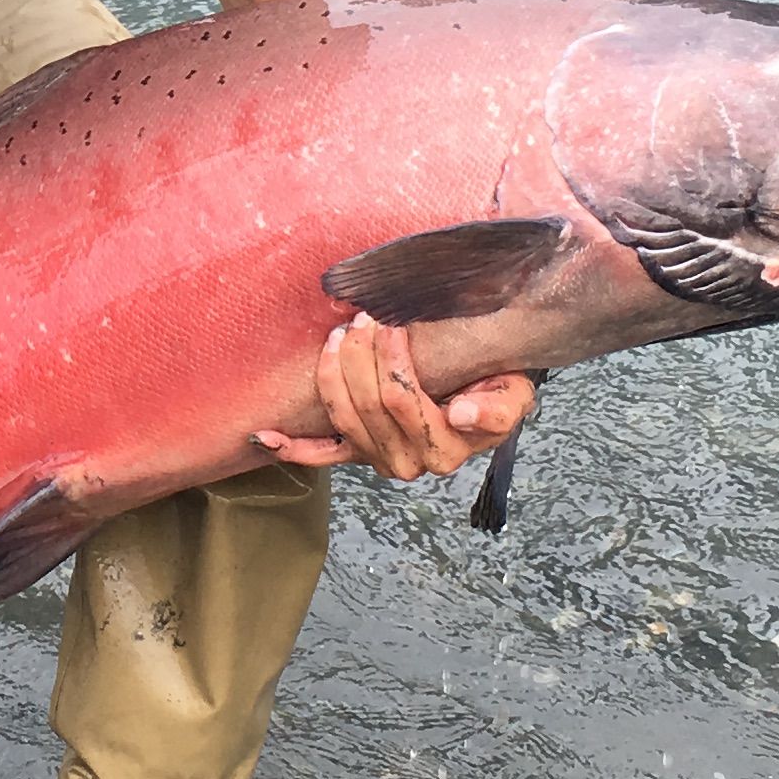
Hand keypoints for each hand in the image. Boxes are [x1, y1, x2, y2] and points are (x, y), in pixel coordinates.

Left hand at [257, 316, 536, 479]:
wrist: (486, 397)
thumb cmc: (497, 390)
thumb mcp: (514, 396)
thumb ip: (496, 409)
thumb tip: (460, 414)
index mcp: (444, 450)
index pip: (400, 396)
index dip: (391, 355)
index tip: (393, 320)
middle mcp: (407, 462)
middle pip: (366, 401)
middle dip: (360, 352)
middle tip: (365, 316)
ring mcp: (378, 459)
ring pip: (341, 415)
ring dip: (333, 371)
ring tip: (340, 333)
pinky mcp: (357, 454)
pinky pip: (322, 455)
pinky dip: (292, 448)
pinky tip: (265, 437)